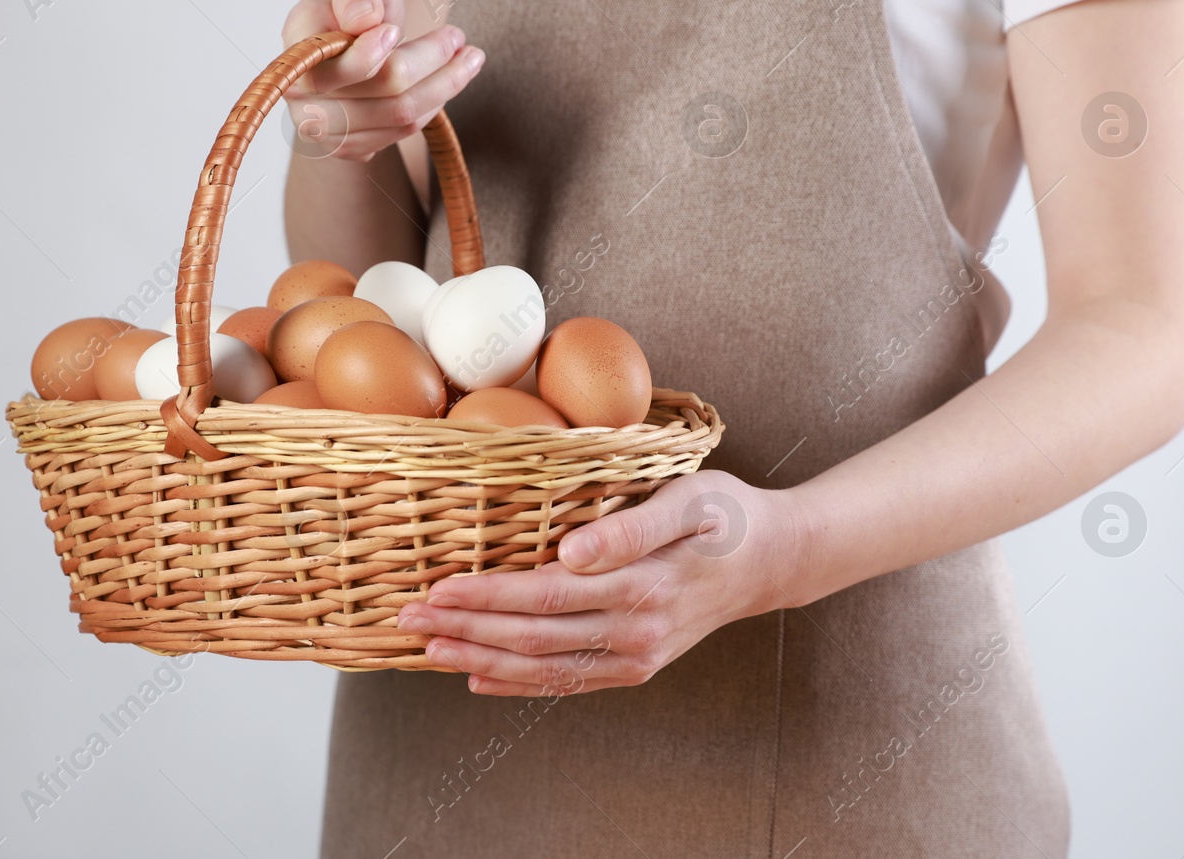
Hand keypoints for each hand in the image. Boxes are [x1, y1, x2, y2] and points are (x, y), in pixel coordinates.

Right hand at [280, 0, 484, 161]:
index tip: (398, 30)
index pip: (333, 68)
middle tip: (458, 37)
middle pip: (384, 90)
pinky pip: (403, 132)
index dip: (370, 54)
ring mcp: (323, 127)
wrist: (348, 40)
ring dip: (445, 85)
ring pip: (400, 115)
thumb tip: (363, 20)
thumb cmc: (351, 4)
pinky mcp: (348, 147)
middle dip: (431, 61)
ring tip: (469, 58)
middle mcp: (301, 95)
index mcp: (297, 47)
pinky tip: (445, 81)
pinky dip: (433, 105)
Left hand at [395, 469, 799, 696]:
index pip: (544, 596)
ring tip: (427, 648)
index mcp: (642, 587)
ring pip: (543, 668)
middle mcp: (636, 633)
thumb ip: (629, 526)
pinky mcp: (636, 666)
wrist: (774, 560)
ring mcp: (636, 657)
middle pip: (532, 637)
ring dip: (479, 660)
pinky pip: (567, 681)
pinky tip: (478, 677)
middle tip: (409, 616)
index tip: (436, 586)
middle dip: (465, 628)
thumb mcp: (689, 501)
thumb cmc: (727, 516)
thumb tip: (569, 551)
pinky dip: (518, 683)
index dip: (485, 595)